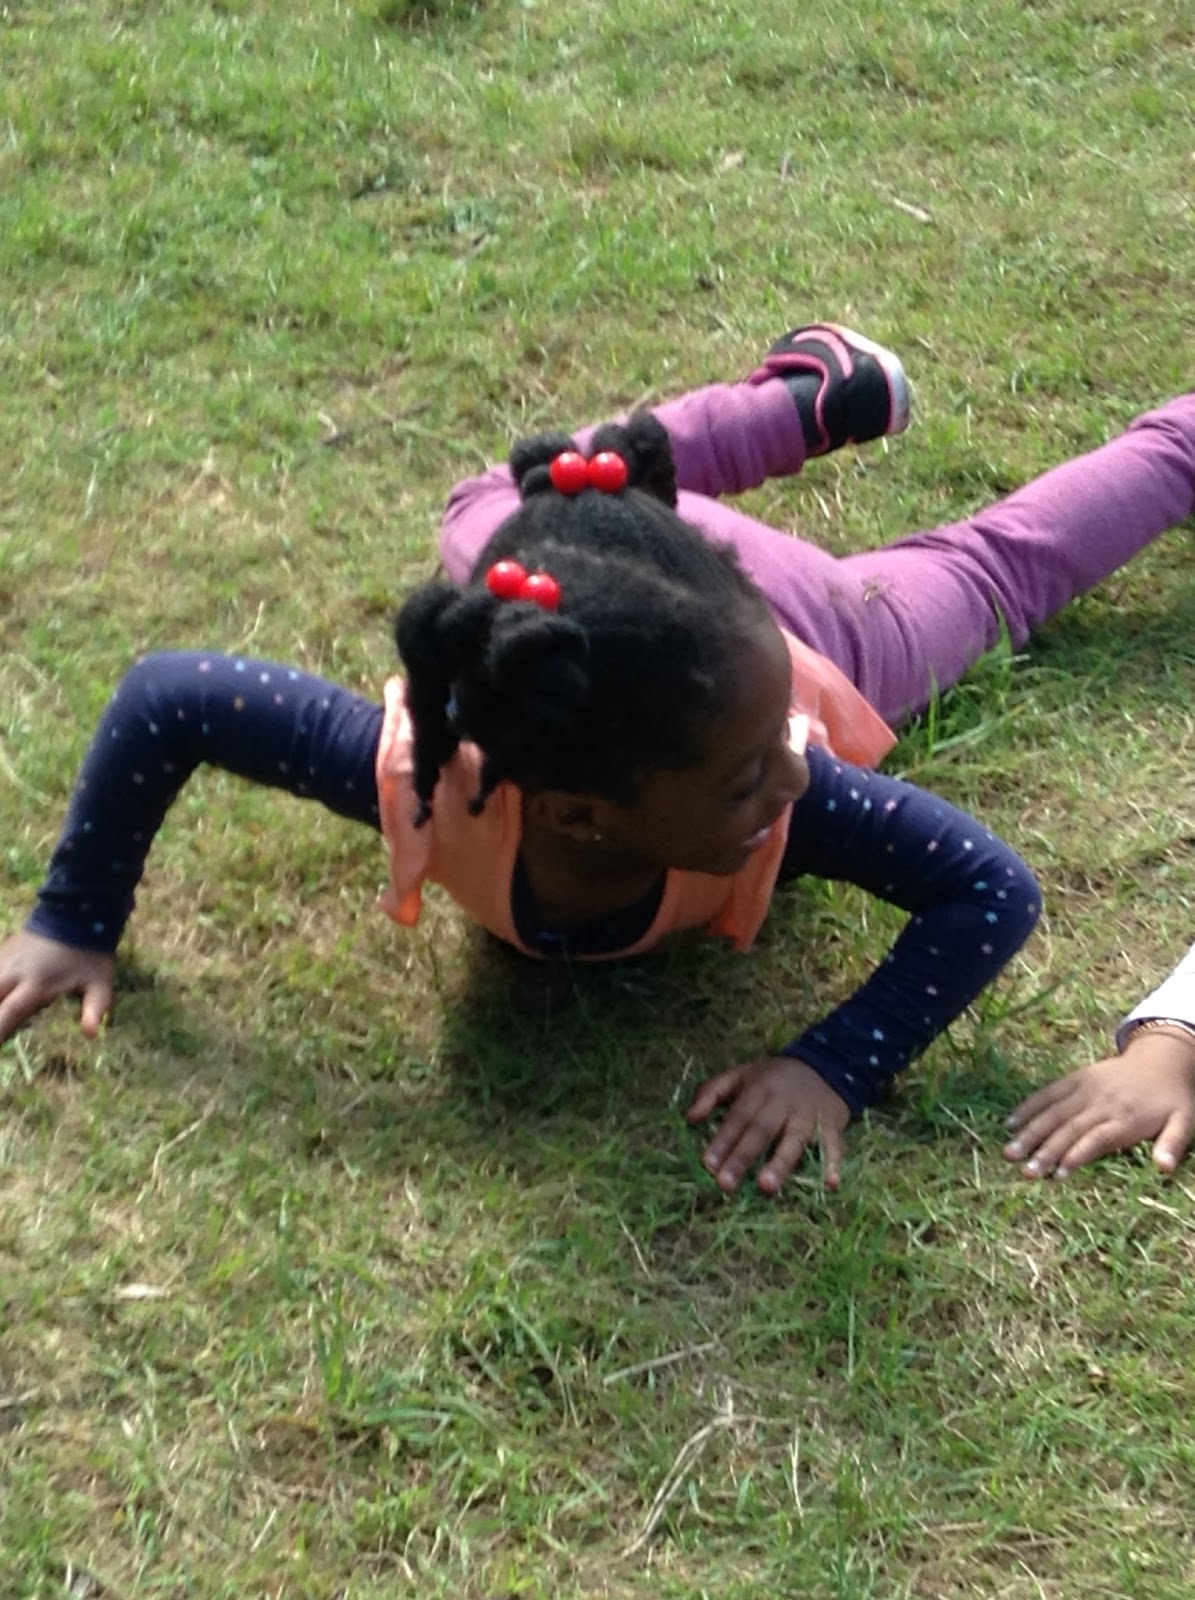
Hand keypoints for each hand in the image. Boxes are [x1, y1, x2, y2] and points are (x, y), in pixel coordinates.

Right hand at [0, 930, 114, 1045]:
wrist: (77, 911)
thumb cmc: (89, 953)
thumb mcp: (99, 982)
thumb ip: (95, 1008)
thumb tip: (90, 1034)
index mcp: (36, 984)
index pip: (7, 1013)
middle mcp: (13, 974)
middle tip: (0, 1026)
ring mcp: (4, 961)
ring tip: (0, 1013)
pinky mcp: (2, 952)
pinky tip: (1, 992)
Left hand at [687, 1055, 850, 1194]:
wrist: (826, 1065)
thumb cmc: (774, 1077)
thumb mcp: (741, 1074)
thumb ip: (712, 1091)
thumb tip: (690, 1118)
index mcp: (759, 1089)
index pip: (738, 1117)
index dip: (722, 1140)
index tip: (707, 1164)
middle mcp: (782, 1103)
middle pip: (761, 1131)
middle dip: (742, 1157)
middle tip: (725, 1184)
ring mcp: (808, 1115)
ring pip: (793, 1140)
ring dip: (780, 1164)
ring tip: (766, 1187)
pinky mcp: (832, 1125)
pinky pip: (834, 1146)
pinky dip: (833, 1164)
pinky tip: (830, 1184)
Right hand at [1004, 1027, 1194, 1178]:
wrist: (1163, 1058)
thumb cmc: (1173, 1099)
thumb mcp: (1184, 1122)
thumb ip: (1173, 1144)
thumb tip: (1163, 1169)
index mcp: (1126, 1118)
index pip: (1096, 1140)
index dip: (1075, 1156)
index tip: (1056, 1176)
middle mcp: (1101, 1103)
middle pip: (1069, 1129)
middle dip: (1045, 1151)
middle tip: (1024, 1171)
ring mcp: (1085, 1088)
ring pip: (1053, 1112)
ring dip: (1030, 1132)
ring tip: (1009, 1152)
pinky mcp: (1076, 1078)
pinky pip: (1049, 1092)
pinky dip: (1029, 1106)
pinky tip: (1010, 1122)